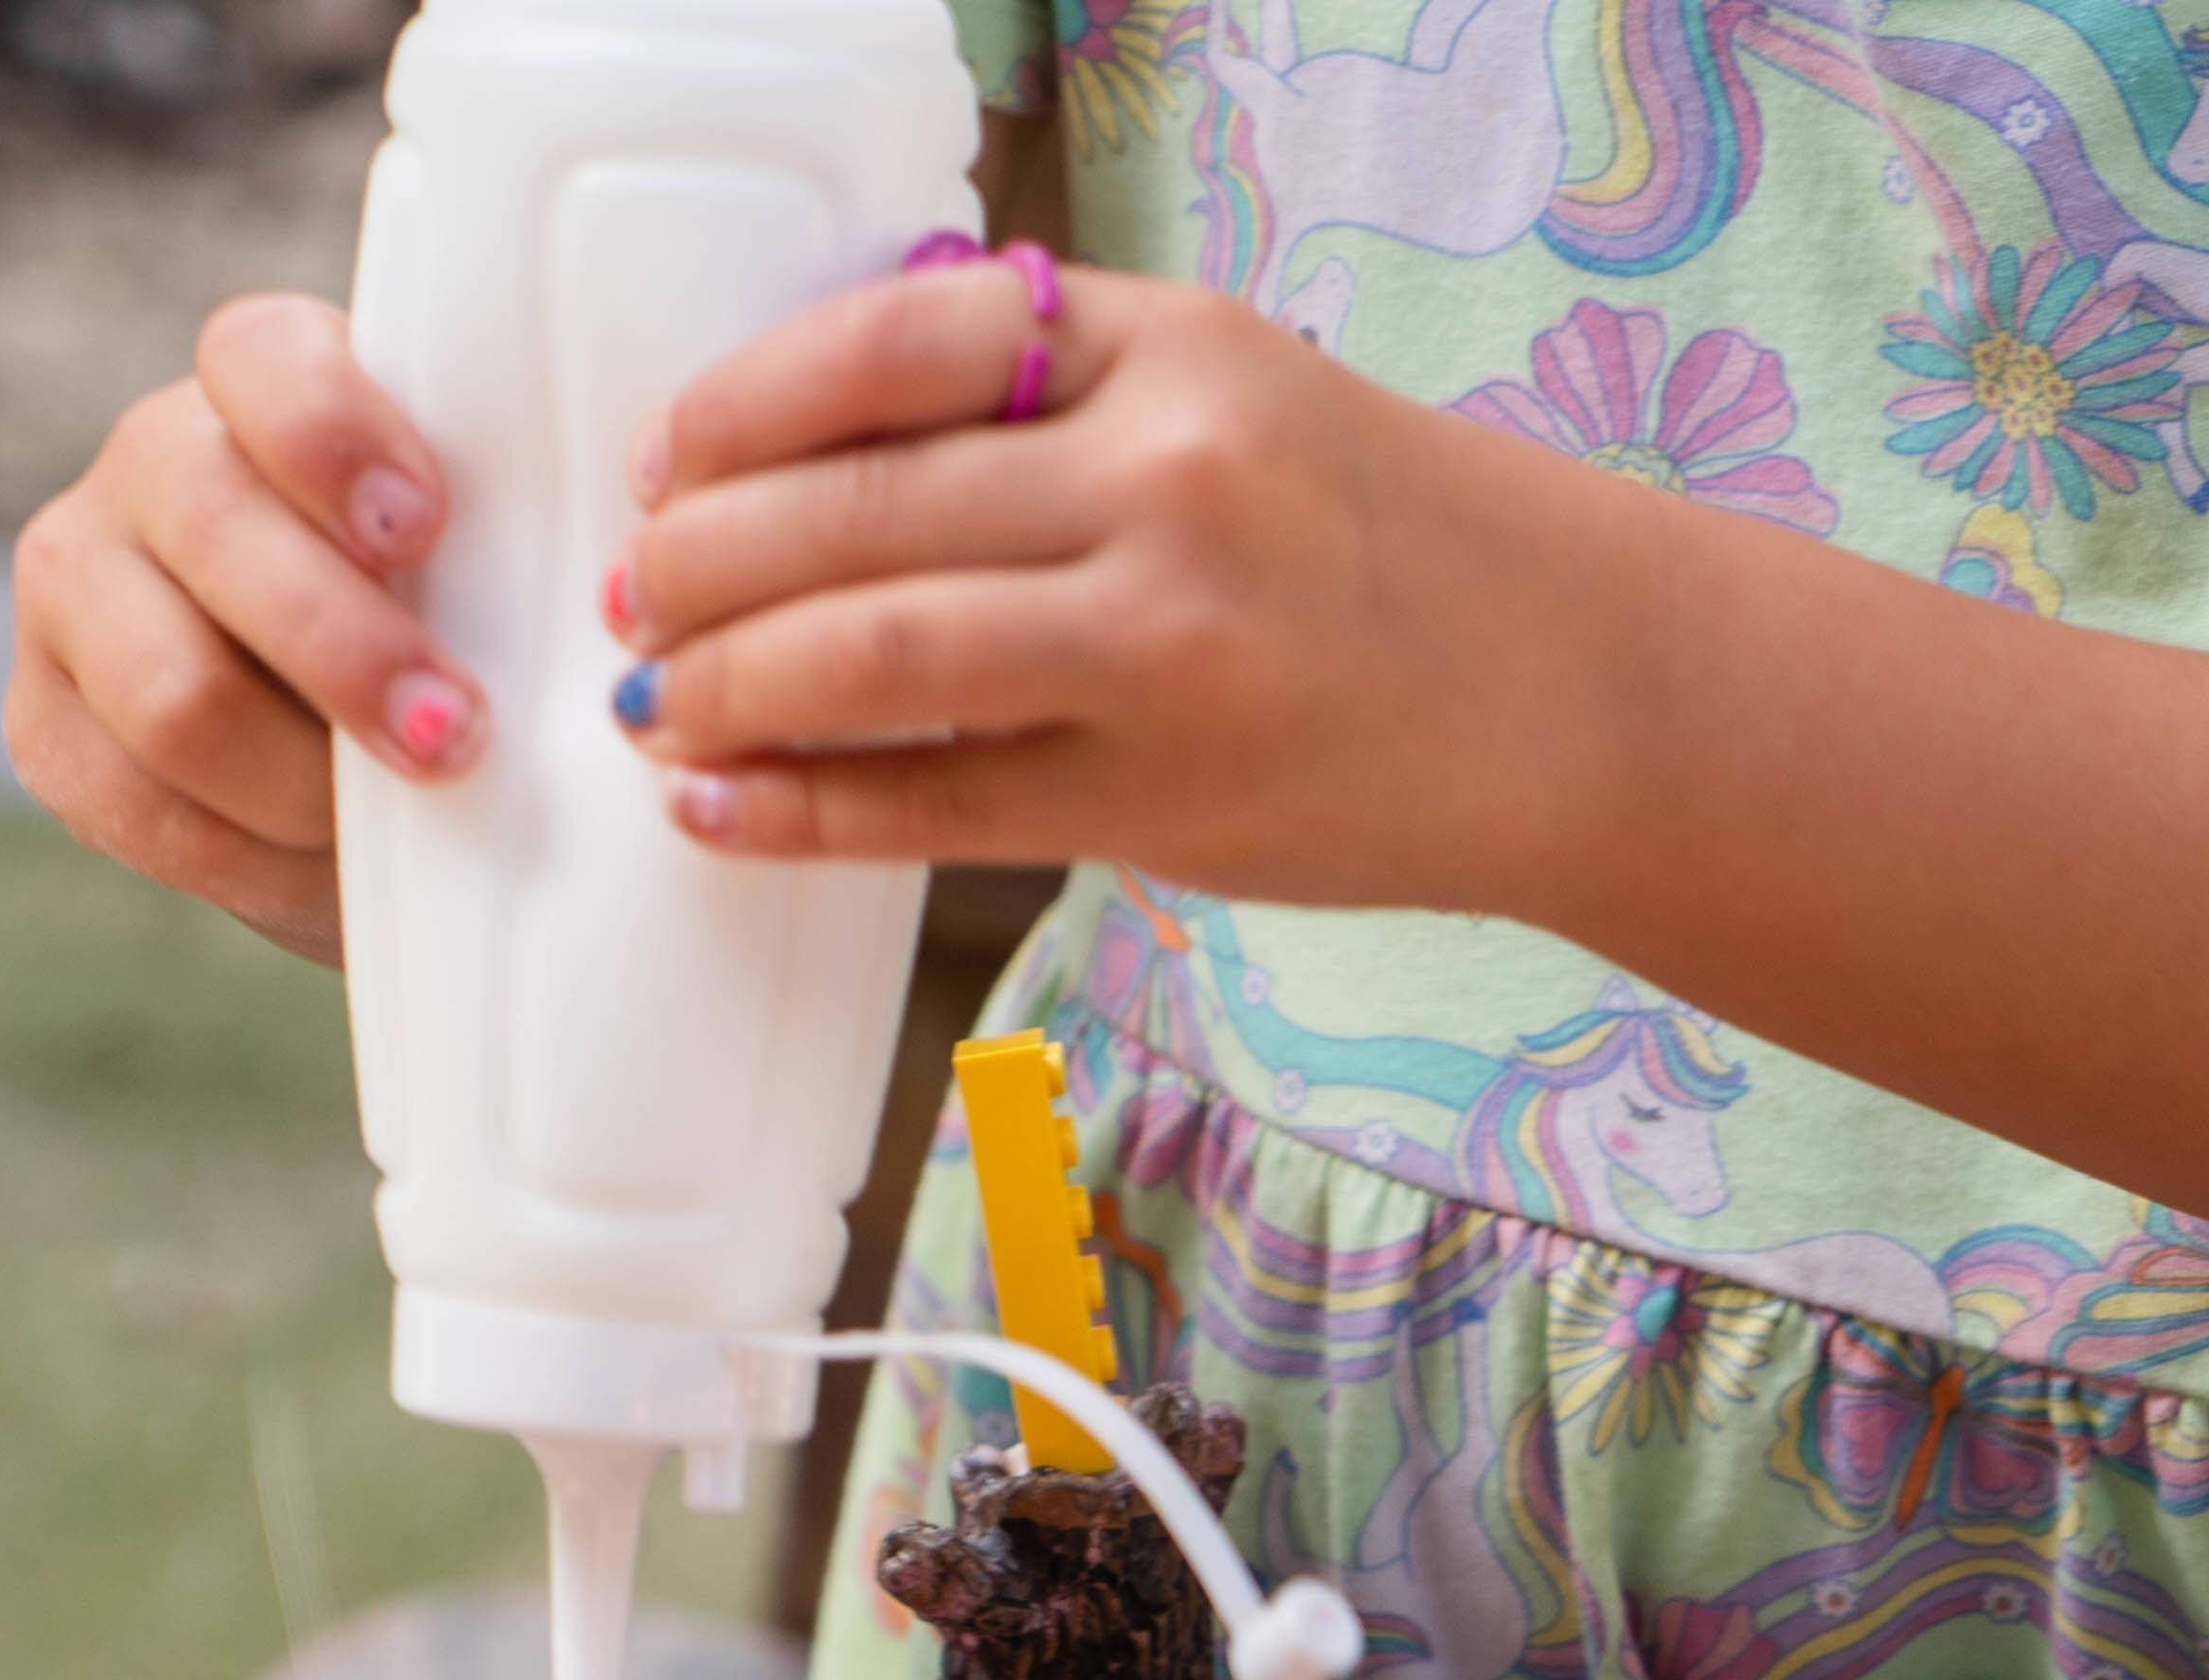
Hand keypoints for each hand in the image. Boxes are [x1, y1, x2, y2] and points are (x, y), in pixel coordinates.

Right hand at [8, 294, 490, 968]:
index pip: (263, 361)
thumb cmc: (463, 643)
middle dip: (347, 652)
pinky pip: (142, 805)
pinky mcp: (43, 724)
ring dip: (307, 778)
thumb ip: (505, 555)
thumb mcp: (493, 578)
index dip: (334, 439)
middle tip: (456, 735)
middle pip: (217, 534)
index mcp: (262, 385)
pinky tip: (325, 863)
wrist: (374, 779)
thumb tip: (572, 612)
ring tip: (401, 813)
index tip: (425, 529)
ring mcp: (74, 590)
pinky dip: (254, 857)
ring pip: (172, 693)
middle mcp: (151, 463)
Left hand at [612, 254, 1579, 903]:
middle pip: (854, 507)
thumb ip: (1054, 390)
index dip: (743, 405)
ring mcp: (1166, 646)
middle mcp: (1167, 482)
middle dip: (699, 559)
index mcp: (1173, 349)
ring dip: (725, 685)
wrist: (1574, 692)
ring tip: (659, 709)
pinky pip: (929, 802)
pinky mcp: (1161, 797)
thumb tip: (812, 433)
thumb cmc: (1382, 541)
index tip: (667, 457)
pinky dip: (800, 809)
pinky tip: (721, 810)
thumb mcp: (1238, 393)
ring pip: (870, 653)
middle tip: (635, 600)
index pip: (896, 342)